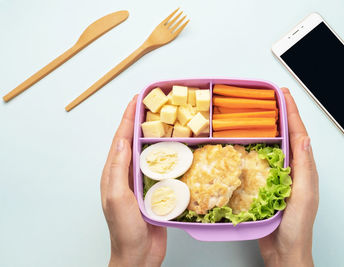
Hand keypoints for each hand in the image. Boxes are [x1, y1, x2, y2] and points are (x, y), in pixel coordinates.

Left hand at [101, 95, 166, 266]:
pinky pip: (161, 167)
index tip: (137, 99)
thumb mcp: (118, 198)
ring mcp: (141, 182)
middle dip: (142, 121)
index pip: (121, 138)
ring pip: (148, 152)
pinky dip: (167, 154)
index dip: (128, 117)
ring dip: (156, 134)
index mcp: (114, 173)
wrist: (139, 255)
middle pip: (134, 141)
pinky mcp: (155, 190)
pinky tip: (176, 149)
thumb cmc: (125, 231)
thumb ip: (117, 169)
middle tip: (154, 104)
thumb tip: (121, 140)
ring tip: (166, 120)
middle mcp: (127, 174)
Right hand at [258, 88, 318, 266]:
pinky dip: (255, 148)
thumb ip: (304, 168)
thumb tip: (304, 138)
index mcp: (304, 168)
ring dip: (268, 128)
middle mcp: (293, 169)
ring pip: (274, 146)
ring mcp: (279, 177)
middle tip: (269, 98)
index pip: (299, 134)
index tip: (283, 94)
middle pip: (287, 135)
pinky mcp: (267, 185)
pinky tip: (246, 144)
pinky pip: (261, 161)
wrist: (284, 250)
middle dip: (280, 114)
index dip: (292, 112)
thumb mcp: (303, 195)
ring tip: (258, 114)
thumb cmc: (296, 226)